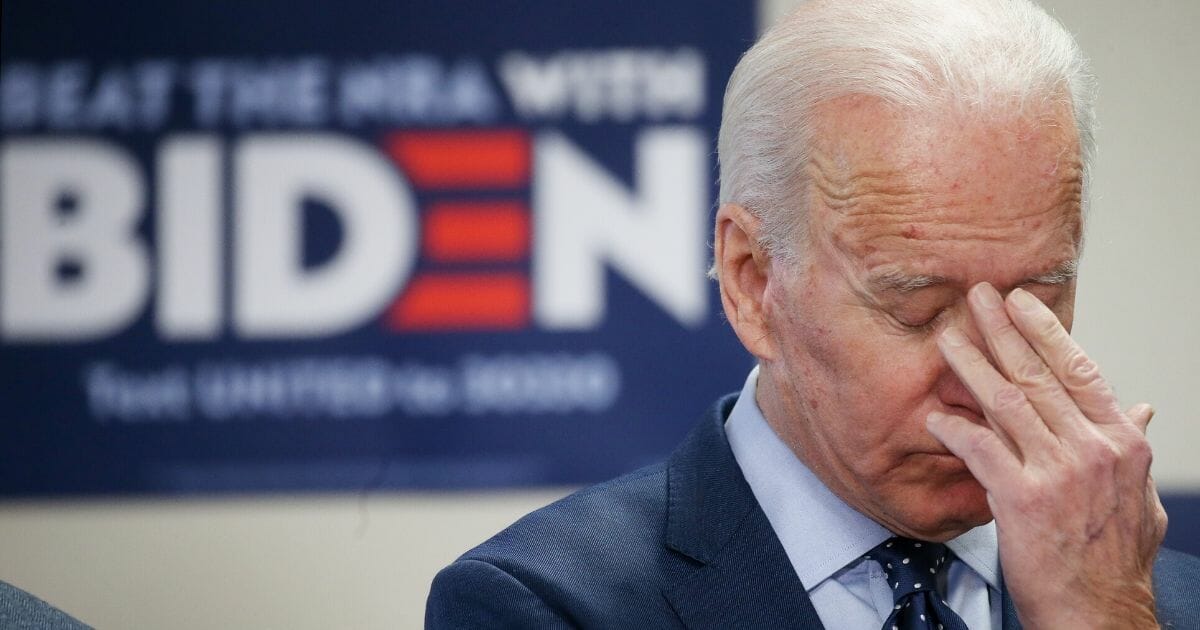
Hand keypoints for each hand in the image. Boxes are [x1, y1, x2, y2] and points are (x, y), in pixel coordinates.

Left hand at [926, 282, 1165, 629]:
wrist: (1098, 613)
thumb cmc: (1113, 558)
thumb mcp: (1140, 496)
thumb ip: (1132, 445)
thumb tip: (1141, 407)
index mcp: (1121, 442)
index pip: (1079, 371)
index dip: (1046, 332)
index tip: (1020, 302)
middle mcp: (1092, 449)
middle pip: (1038, 375)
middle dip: (1003, 331)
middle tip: (975, 297)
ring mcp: (1057, 472)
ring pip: (1006, 402)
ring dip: (971, 365)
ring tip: (947, 338)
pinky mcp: (1021, 498)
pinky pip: (979, 449)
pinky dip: (954, 429)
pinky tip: (933, 416)